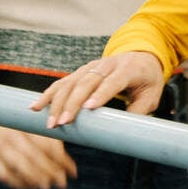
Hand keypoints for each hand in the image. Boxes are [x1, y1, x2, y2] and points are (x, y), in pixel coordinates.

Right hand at [0, 122, 76, 188]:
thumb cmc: (18, 122)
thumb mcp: (33, 122)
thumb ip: (50, 134)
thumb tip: (71, 152)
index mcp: (25, 126)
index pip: (45, 145)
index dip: (61, 159)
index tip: (72, 171)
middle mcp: (11, 137)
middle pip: (33, 157)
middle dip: (50, 172)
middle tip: (62, 184)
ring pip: (18, 168)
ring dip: (35, 180)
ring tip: (48, 187)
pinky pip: (6, 176)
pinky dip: (19, 184)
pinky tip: (32, 188)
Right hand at [29, 52, 164, 128]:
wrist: (142, 57)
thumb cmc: (147, 80)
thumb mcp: (152, 95)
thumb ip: (139, 111)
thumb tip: (124, 131)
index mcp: (127, 69)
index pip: (112, 82)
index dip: (101, 94)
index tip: (89, 108)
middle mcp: (106, 65)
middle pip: (86, 82)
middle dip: (72, 103)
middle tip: (63, 122)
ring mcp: (91, 67)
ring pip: (70, 82)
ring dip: (57, 101)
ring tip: (48, 121)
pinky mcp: (81, 71)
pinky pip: (62, 82)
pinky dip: (49, 94)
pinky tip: (36, 107)